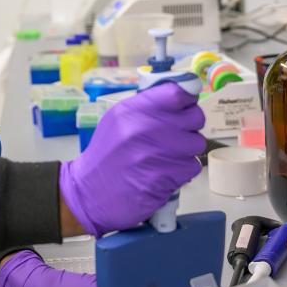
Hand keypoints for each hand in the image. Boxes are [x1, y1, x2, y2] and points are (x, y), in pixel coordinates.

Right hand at [58, 82, 204, 236]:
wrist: (90, 193)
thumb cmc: (106, 155)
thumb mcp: (117, 120)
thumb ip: (146, 107)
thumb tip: (181, 96)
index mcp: (133, 111)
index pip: (177, 93)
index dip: (187, 99)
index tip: (185, 106)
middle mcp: (145, 129)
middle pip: (194, 117)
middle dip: (190, 126)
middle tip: (178, 134)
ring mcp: (156, 155)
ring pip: (196, 143)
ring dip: (187, 150)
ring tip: (168, 156)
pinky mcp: (165, 179)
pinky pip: (191, 166)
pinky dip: (183, 170)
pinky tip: (166, 172)